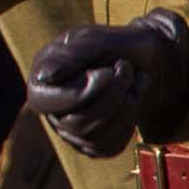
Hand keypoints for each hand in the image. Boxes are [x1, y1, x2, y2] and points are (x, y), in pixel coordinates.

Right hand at [27, 8, 188, 157]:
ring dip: (124, 108)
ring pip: (94, 138)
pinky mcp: (93, 142)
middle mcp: (52, 108)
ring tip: (134, 80)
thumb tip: (43, 77)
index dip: (78, 93)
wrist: (147, 58)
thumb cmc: (115, 45)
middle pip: (74, 124)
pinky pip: (108, 147)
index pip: (42, 102)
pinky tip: (133, 101)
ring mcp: (71, 129)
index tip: (108, 72)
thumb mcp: (94, 41)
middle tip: (126, 69)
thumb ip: (69, 57)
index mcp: (42, 79)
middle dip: (110, 98)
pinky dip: (127, 125)